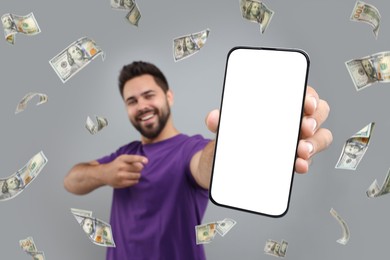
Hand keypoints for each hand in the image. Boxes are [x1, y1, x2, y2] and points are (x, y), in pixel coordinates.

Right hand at [103, 154, 147, 187]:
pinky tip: (130, 178)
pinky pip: (134, 182)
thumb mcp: (122, 159)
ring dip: (137, 174)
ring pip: (137, 175)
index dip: (140, 159)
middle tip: (135, 169)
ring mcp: (121, 176)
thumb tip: (144, 163)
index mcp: (122, 159)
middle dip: (139, 168)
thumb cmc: (116, 165)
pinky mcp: (121, 183)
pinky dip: (135, 180)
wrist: (104, 174)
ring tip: (132, 173)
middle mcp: (121, 167)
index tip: (146, 161)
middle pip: (138, 168)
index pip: (133, 158)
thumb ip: (132, 159)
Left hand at [205, 85, 332, 173]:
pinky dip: (305, 162)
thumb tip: (213, 118)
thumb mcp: (225, 127)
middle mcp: (292, 121)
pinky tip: (298, 164)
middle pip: (318, 114)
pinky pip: (307, 159)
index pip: (302, 93)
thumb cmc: (233, 137)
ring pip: (319, 137)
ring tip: (301, 149)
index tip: (306, 102)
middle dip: (314, 119)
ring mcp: (295, 140)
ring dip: (314, 143)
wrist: (224, 165)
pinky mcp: (293, 160)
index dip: (309, 95)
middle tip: (304, 127)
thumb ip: (220, 120)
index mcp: (279, 105)